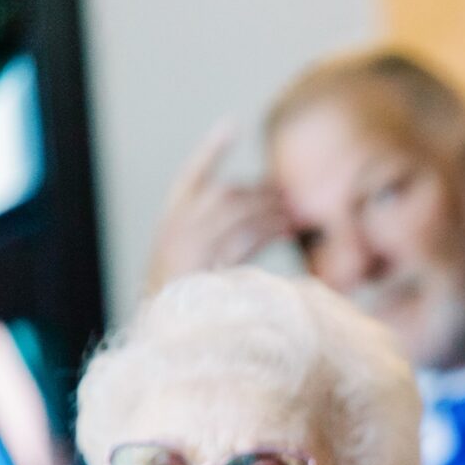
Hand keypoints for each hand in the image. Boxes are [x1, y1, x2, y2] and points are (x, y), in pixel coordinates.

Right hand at [144, 121, 290, 292]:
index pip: (190, 178)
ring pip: (235, 212)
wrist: (172, 340)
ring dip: (268, 211)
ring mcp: (186, 249)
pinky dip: (267, 231)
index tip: (231, 124)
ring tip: (294, 216)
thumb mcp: (210, 263)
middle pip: (224, 193)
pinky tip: (288, 228)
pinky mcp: (202, 266)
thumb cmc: (196, 304)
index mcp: (170, 226)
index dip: (211, 151)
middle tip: (288, 197)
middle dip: (259, 193)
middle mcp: (173, 232)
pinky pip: (242, 238)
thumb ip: (238, 236)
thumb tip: (282, 216)